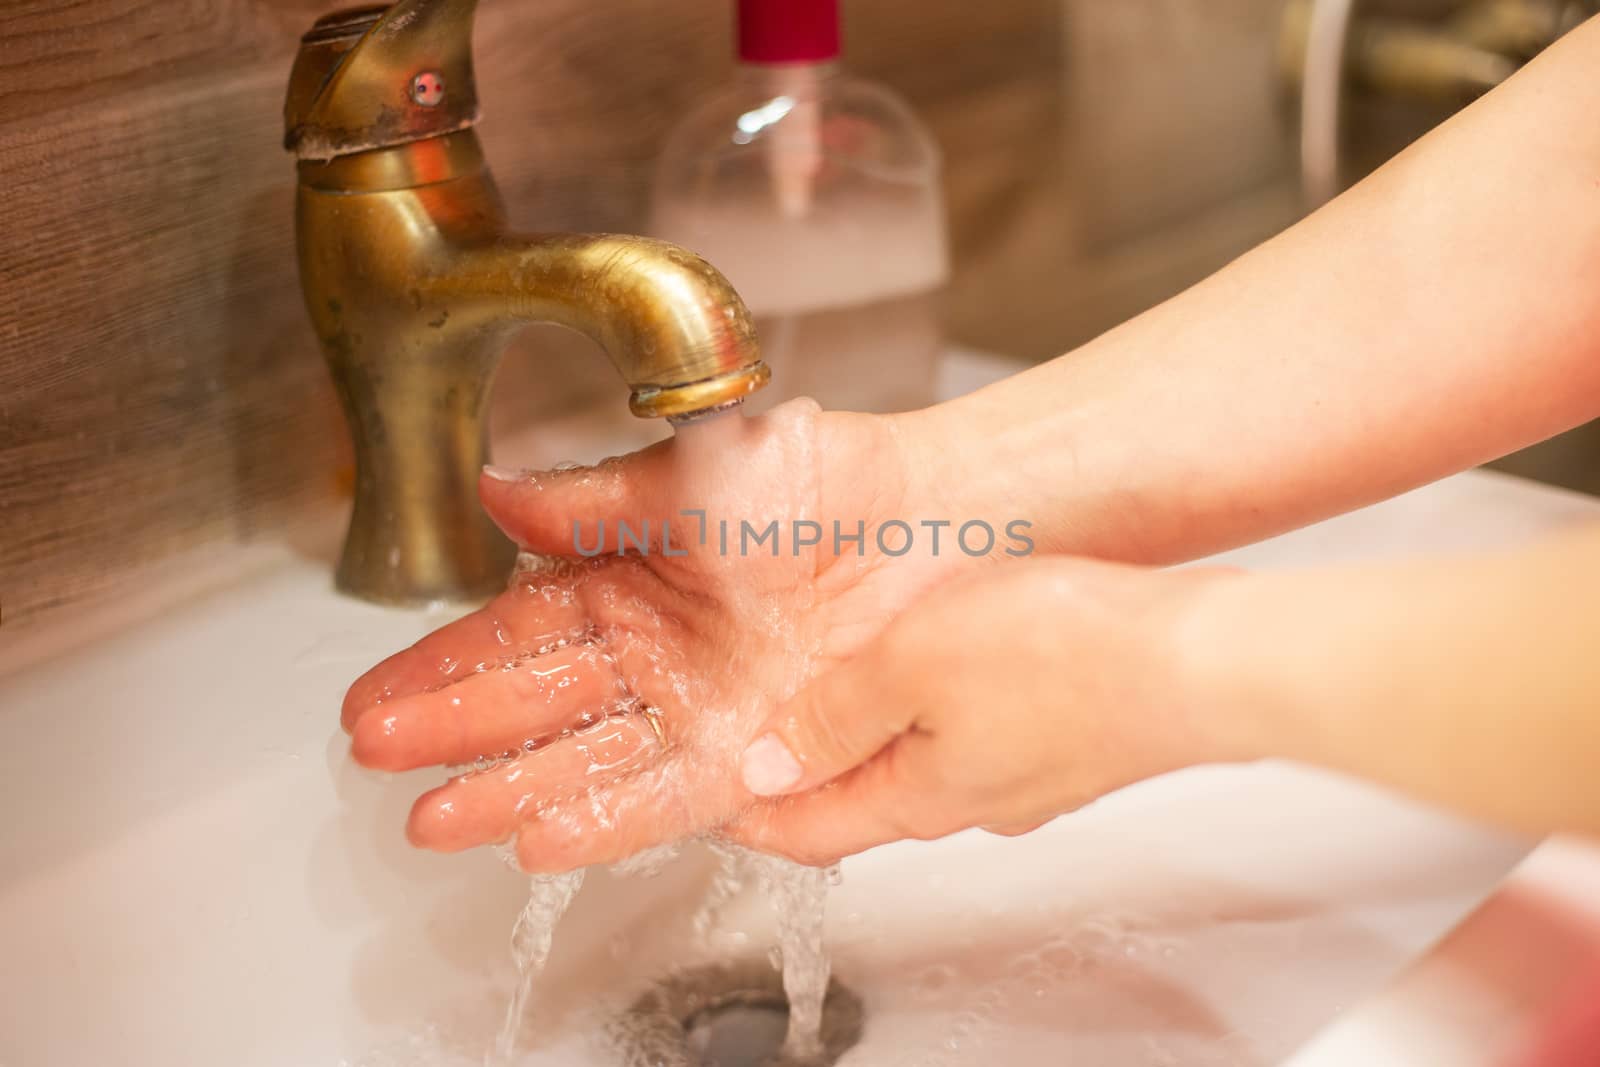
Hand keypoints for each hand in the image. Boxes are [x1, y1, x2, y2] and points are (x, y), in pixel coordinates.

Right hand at [340, 400, 995, 870]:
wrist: (929, 516)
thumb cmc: (826, 479)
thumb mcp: (691, 476)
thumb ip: (590, 501)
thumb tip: (493, 490)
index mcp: (628, 580)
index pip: (516, 631)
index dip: (444, 664)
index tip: (374, 694)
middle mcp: (653, 654)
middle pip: (535, 702)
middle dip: (453, 730)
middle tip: (377, 753)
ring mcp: (697, 708)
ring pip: (587, 759)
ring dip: (511, 790)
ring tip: (435, 820)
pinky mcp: (751, 752)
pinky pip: (666, 793)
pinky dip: (606, 818)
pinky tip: (540, 839)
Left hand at [728, 557, 1247, 865]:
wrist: (1200, 660)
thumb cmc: (1067, 659)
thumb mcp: (909, 668)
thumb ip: (832, 718)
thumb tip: (762, 768)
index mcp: (918, 798)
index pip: (805, 832)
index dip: (747, 812)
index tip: (708, 791)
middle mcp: (970, 801)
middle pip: (858, 798)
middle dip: (803, 768)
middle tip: (760, 726)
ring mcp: (1023, 773)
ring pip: (919, 760)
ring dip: (869, 730)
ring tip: (839, 679)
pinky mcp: (1064, 739)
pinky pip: (974, 731)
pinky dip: (932, 706)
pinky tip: (938, 657)